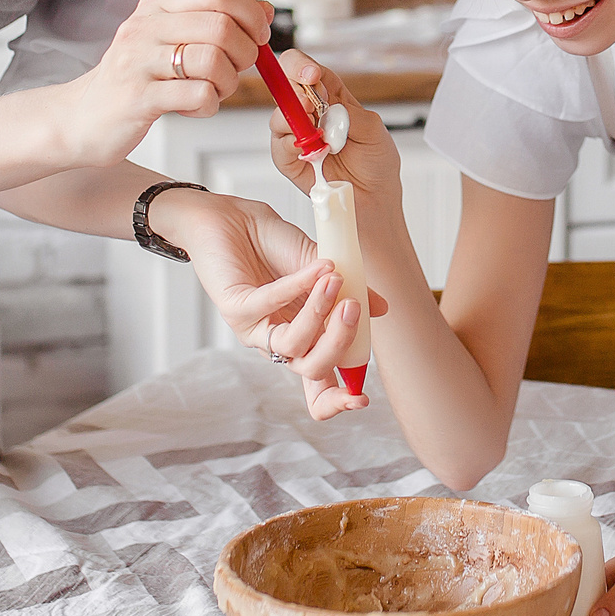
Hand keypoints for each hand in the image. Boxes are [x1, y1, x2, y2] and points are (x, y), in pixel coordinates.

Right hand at [55, 0, 271, 166]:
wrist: (81, 117)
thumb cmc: (135, 79)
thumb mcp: (170, 40)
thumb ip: (214, 20)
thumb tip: (264, 9)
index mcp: (158, 6)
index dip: (250, 12)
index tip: (259, 35)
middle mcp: (146, 27)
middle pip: (222, 26)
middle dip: (245, 53)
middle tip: (235, 70)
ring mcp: (139, 61)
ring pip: (213, 61)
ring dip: (228, 83)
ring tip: (213, 91)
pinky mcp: (138, 97)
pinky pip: (198, 95)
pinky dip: (209, 106)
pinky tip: (193, 107)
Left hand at [153, 187, 387, 420]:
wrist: (234, 217)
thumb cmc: (274, 244)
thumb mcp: (322, 265)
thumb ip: (349, 288)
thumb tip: (381, 309)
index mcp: (303, 339)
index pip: (319, 385)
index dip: (338, 399)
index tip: (362, 398)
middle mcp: (278, 341)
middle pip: (312, 369)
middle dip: (338, 343)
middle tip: (354, 309)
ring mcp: (254, 329)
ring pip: (291, 344)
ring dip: (318, 312)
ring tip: (335, 280)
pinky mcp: (234, 309)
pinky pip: (268, 305)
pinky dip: (296, 286)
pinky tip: (317, 268)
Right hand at [264, 52, 400, 207]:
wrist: (375, 200)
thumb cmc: (376, 163)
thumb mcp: (373, 129)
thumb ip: (349, 114)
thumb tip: (327, 108)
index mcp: (331, 98)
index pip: (307, 71)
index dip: (302, 67)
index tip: (311, 74)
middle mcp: (310, 115)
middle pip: (286, 88)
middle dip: (293, 89)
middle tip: (309, 102)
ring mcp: (298, 138)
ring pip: (279, 117)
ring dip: (293, 118)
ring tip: (316, 132)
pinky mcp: (291, 162)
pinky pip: (279, 148)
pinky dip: (291, 145)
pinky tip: (311, 151)